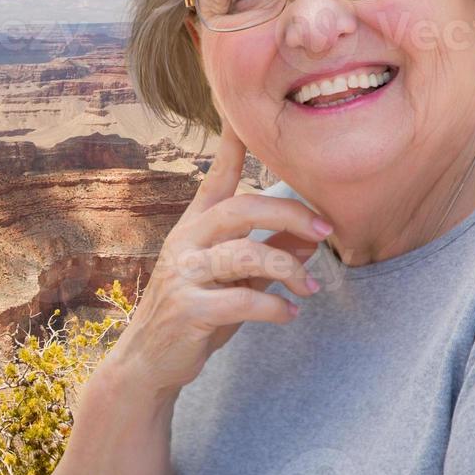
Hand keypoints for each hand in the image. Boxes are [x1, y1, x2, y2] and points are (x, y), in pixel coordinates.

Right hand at [104, 119, 331, 400]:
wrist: (148, 361)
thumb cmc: (197, 311)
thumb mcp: (233, 279)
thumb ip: (270, 254)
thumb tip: (313, 234)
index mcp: (196, 225)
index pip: (217, 177)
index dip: (232, 145)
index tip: (243, 113)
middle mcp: (186, 241)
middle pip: (242, 210)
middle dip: (290, 215)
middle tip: (326, 229)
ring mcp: (184, 275)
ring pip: (244, 255)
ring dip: (288, 269)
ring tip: (310, 288)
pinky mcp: (189, 310)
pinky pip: (241, 300)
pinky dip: (274, 307)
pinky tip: (289, 314)